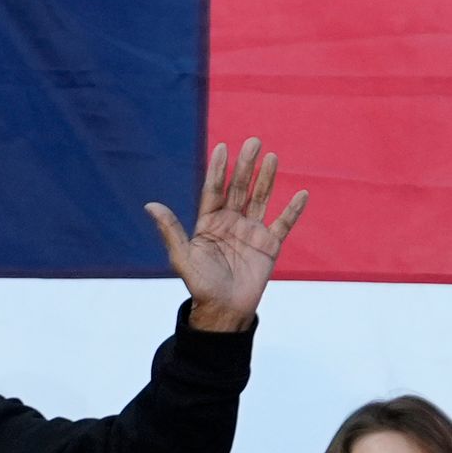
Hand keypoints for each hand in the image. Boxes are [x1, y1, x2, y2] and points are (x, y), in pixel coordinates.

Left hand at [145, 139, 307, 333]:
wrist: (225, 311)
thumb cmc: (201, 285)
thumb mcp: (182, 257)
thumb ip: (170, 230)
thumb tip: (150, 205)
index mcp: (209, 222)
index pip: (215, 189)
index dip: (219, 169)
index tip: (223, 147)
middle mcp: (231, 222)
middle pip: (239, 188)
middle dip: (246, 166)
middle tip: (253, 141)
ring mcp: (251, 232)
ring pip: (261, 198)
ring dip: (267, 178)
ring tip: (272, 157)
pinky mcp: (269, 246)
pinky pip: (284, 224)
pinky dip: (293, 210)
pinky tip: (302, 194)